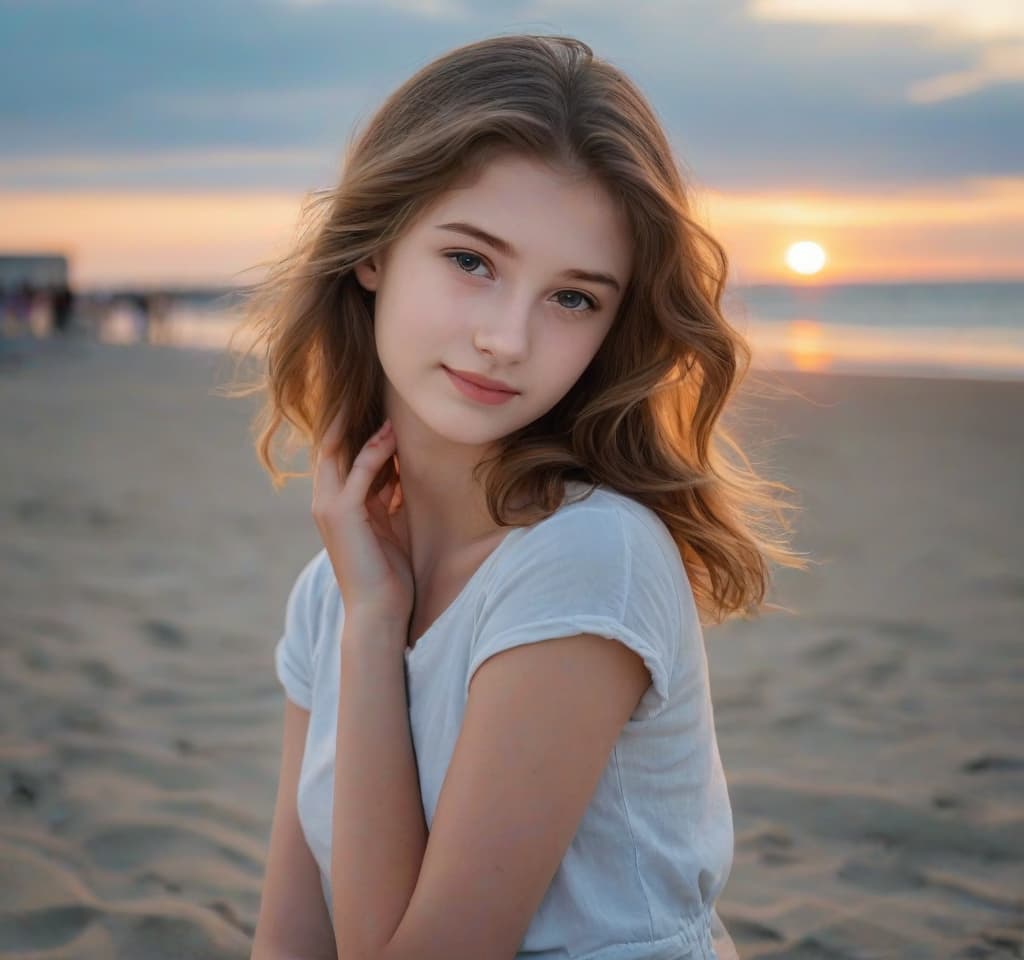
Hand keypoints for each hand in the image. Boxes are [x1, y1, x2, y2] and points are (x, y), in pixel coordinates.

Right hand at [312, 414, 412, 633]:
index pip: (338, 453)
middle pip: (330, 444)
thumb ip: (388, 495)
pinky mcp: (341, 514)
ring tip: (379, 397)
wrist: (378, 612)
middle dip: (348, 415)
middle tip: (370, 386)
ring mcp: (329, 506)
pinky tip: (391, 433)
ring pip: (338, 451)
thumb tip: (400, 468)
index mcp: (336, 503)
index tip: (376, 400)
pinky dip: (375, 450)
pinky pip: (358, 471)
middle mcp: (325, 500)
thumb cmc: (387, 573)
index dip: (353, 426)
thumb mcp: (389, 524)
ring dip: (359, 423)